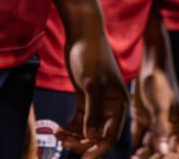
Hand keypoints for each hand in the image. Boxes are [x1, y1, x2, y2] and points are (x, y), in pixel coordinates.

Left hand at [56, 21, 129, 158]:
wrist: (82, 32)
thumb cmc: (91, 54)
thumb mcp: (92, 84)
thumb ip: (94, 112)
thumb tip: (94, 138)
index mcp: (120, 104)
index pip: (111, 135)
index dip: (97, 149)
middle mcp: (111, 106)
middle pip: (98, 135)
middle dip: (82, 142)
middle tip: (63, 143)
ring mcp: (98, 102)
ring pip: (87, 128)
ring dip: (74, 135)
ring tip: (58, 134)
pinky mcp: (86, 97)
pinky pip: (79, 119)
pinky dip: (70, 126)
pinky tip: (59, 128)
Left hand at [130, 60, 178, 158]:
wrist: (151, 63)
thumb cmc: (161, 82)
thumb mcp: (161, 106)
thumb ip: (161, 128)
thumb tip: (164, 150)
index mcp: (177, 125)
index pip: (177, 150)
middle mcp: (166, 127)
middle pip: (162, 151)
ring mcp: (154, 123)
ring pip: (150, 147)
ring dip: (143, 156)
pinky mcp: (142, 117)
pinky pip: (139, 136)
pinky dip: (135, 146)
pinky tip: (130, 154)